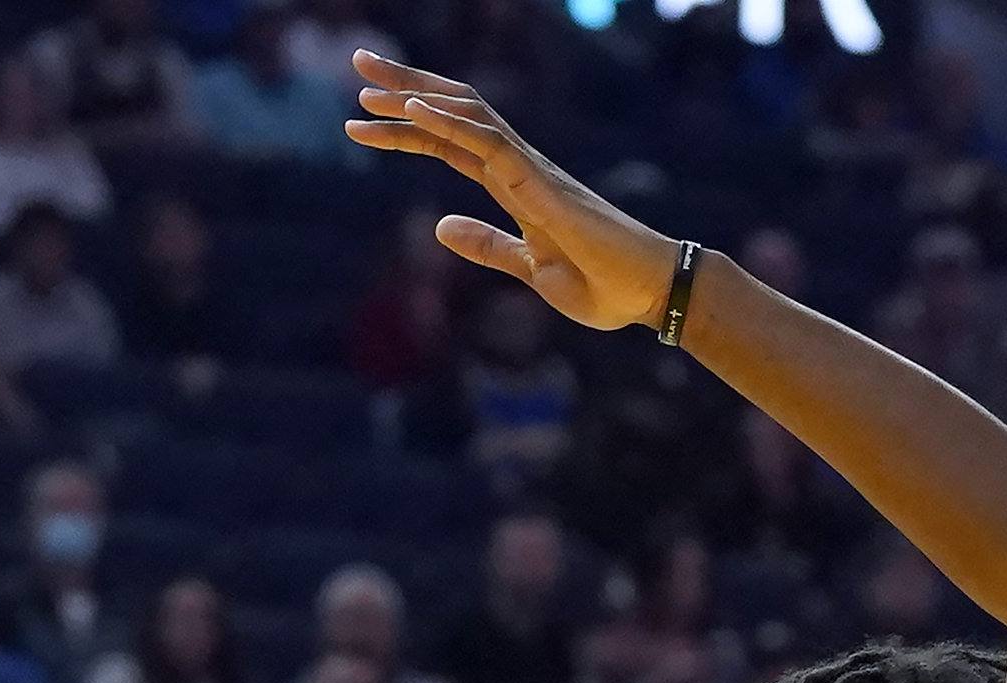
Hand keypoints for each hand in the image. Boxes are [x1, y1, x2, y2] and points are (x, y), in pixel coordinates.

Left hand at [344, 51, 673, 334]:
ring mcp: (531, 171)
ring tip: (368, 84)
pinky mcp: (542, 185)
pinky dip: (451, 122)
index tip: (358, 120)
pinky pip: (489, 144)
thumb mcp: (530, 269)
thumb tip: (440, 228)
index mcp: (513, 186)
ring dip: (416, 95)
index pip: (449, 144)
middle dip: (404, 87)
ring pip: (466, 115)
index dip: (404, 128)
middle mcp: (519, 167)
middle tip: (358, 65)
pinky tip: (414, 108)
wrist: (649, 294)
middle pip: (454, 111)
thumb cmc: (602, 284)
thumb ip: (488, 247)